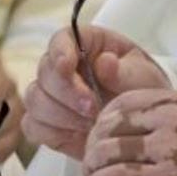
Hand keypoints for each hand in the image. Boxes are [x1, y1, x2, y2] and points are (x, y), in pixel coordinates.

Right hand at [21, 24, 169, 159]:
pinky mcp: (47, 123)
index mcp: (88, 44)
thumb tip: (105, 62)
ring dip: (60, 115)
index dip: (60, 52)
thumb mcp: (143, 77)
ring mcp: (52, 95)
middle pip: (45, 72)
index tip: (67, 67)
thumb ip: (124, 72)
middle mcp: (64, 66)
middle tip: (93, 108)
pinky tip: (77, 135)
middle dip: (67, 93)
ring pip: (35, 100)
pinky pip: (33, 125)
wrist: (143, 126)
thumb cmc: (143, 90)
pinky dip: (52, 132)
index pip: (62, 39)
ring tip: (91, 124)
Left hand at [80, 88, 176, 175]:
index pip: (125, 102)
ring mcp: (168, 150)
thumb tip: (130, 134)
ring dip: (91, 167)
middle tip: (90, 161)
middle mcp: (171, 120)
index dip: (103, 120)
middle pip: (111, 126)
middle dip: (93, 145)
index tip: (98, 135)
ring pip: (108, 151)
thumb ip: (169, 121)